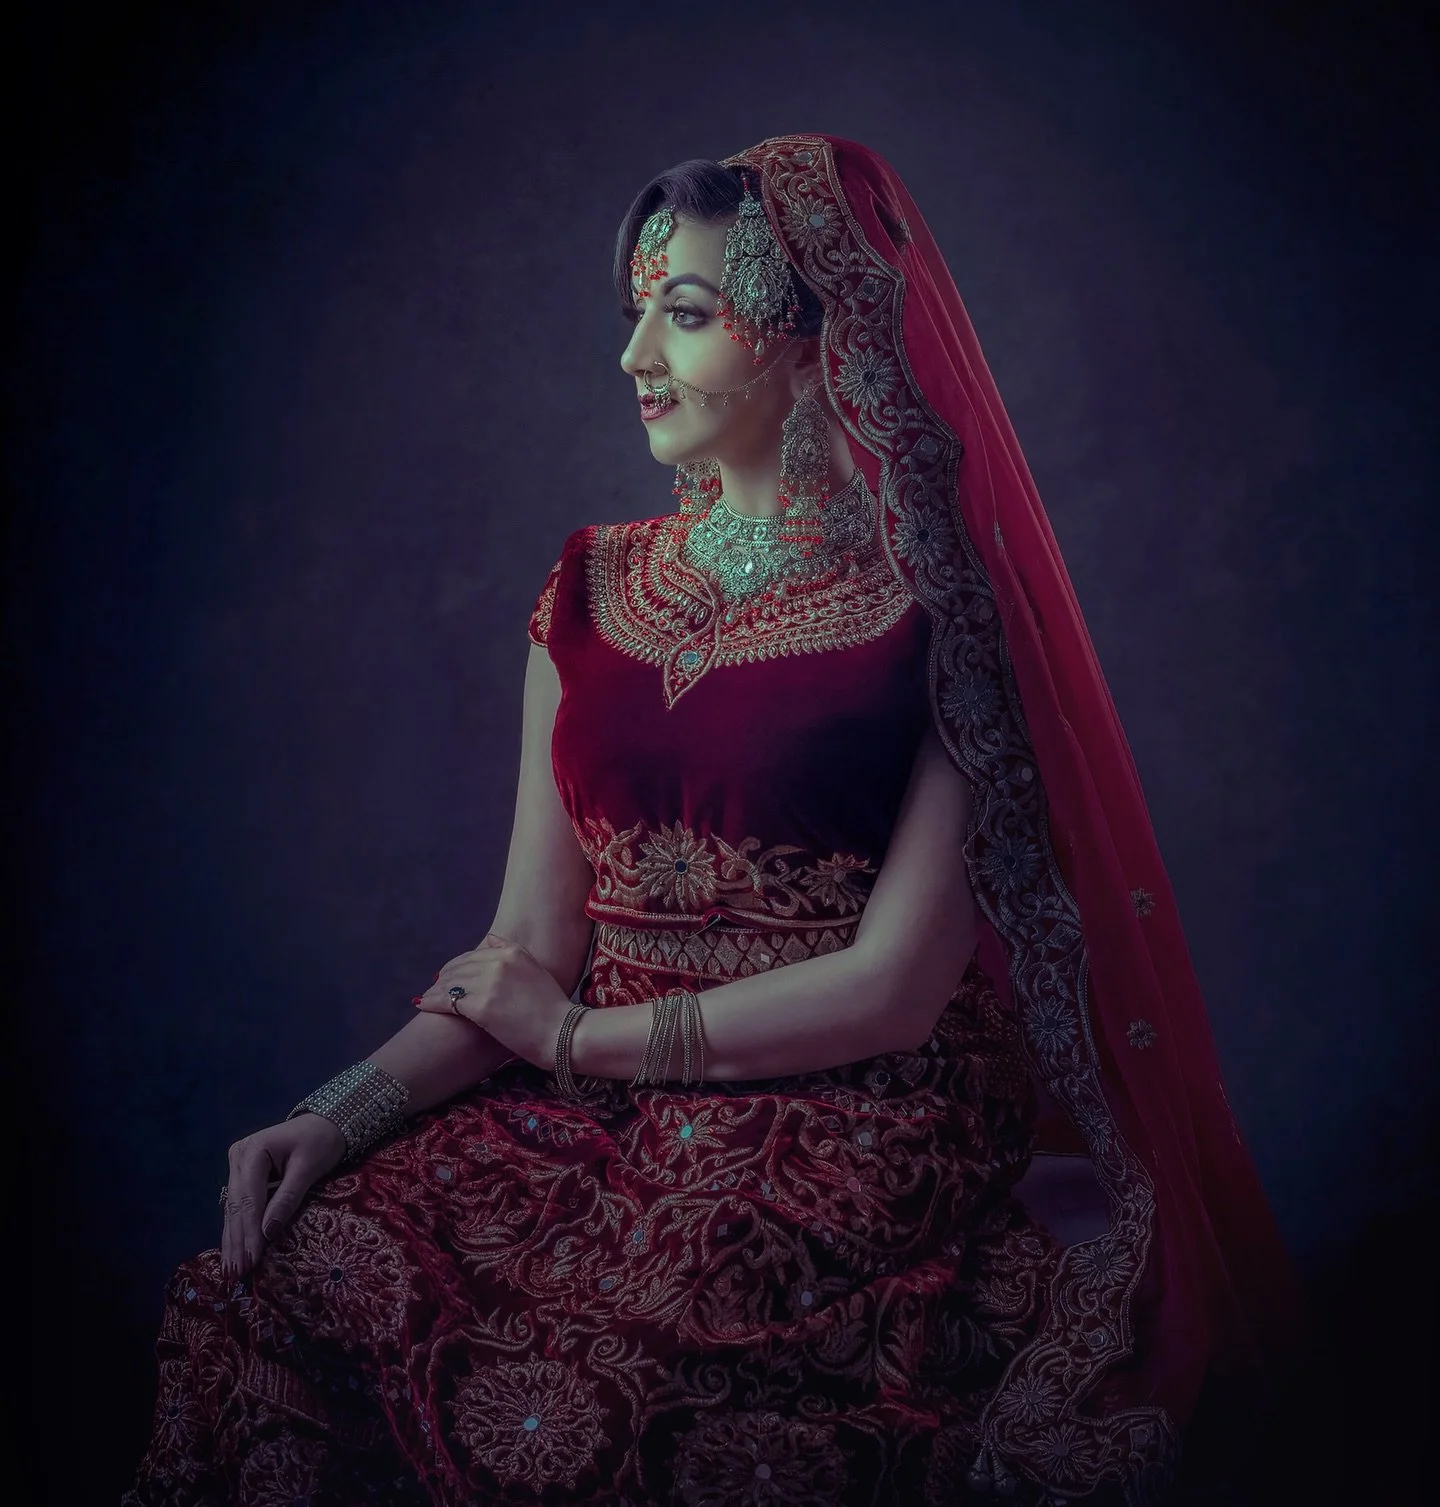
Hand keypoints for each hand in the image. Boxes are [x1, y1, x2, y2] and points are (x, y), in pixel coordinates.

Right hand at [221, 1113, 345, 1279]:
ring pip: (233, 1209)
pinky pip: (240, 1206)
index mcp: (253, 1150)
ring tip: (231, 1270)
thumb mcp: (308, 1168)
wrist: (326, 1123)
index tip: (251, 1259)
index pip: (249, 1198)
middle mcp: (239, 1157)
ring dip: (233, 1240)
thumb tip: (267, 1233)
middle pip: (236, 1205)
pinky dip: (239, 1229)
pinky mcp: (244, 1176)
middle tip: (236, 1273)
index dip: (249, 1231)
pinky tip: (235, 1251)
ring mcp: (238, 1166)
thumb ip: (287, 1198)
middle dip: (237, 1241)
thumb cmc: (321, 1141)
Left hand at [414, 932, 572, 1071]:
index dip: (458, 965)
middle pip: (460, 966)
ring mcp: (489, 983)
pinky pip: (447, 1000)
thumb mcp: (536, 969)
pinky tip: (423, 1005)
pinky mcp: (481, 1006)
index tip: (449, 975)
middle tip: (435, 987)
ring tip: (427, 997)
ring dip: (436, 990)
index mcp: (514, 951)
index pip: (474, 954)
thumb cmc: (552, 1008)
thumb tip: (488, 938)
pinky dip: (432, 1001)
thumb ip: (512, 951)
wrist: (562, 1033)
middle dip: (445, 977)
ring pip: (451, 982)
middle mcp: (499, 962)